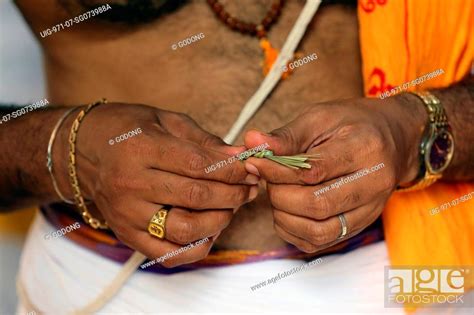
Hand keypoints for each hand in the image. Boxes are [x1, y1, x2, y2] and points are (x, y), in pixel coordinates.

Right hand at [56, 103, 258, 266]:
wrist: (82, 151)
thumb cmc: (126, 130)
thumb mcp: (165, 121)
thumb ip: (204, 142)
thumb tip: (240, 157)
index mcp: (141, 149)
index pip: (199, 165)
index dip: (233, 170)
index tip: (252, 168)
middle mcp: (130, 184)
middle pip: (196, 197)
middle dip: (234, 194)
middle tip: (250, 188)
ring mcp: (126, 214)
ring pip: (185, 229)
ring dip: (220, 220)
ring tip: (232, 206)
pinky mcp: (126, 234)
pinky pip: (167, 254)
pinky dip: (196, 248)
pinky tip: (211, 231)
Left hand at [243, 94, 425, 252]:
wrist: (394, 139)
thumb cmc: (353, 124)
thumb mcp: (320, 117)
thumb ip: (286, 135)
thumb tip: (251, 143)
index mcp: (365, 150)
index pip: (313, 171)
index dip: (276, 170)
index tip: (255, 162)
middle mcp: (373, 185)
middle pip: (315, 205)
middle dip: (279, 193)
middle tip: (268, 178)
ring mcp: (369, 210)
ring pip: (317, 230)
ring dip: (284, 216)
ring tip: (278, 193)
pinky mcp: (359, 226)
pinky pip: (320, 241)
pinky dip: (293, 231)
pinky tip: (287, 211)